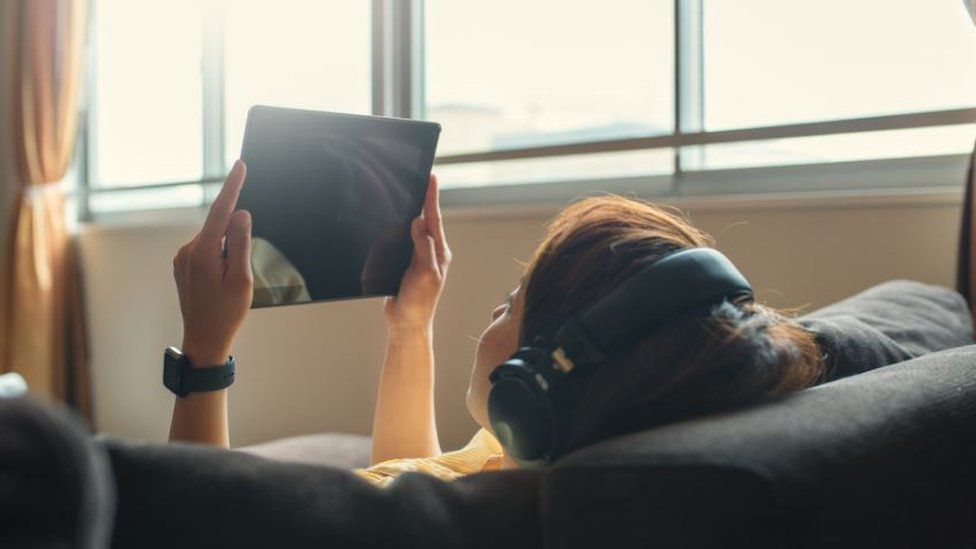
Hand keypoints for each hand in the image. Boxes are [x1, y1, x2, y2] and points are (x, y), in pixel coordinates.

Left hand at [173, 160, 252, 365]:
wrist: (204, 339)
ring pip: (214, 241)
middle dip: (236, 241)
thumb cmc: (226, 312)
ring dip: (228, 254)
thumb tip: (240, 214)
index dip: (232, 186)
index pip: (221, 210)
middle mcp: (188, 251)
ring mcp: (183, 258)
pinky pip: (207, 251)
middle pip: (220, 228)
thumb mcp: (242, 278)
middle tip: (239, 275)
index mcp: (203, 252)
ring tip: (229, 286)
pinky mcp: (183, 265)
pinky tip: (221, 284)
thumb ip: (240, 243)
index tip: (240, 165)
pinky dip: (220, 259)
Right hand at [384, 174, 450, 333]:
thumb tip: (418, 221)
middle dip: (421, 199)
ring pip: (411, 229)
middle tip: (419, 177)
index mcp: (439, 252)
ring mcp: (417, 258)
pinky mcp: (404, 264)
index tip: (431, 176)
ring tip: (407, 192)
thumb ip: (423, 247)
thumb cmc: (419, 302)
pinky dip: (397, 230)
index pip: (434, 219)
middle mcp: (430, 252)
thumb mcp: (425, 273)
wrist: (406, 324)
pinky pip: (400, 242)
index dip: (431, 197)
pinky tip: (392, 221)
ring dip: (409, 213)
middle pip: (424, 220)